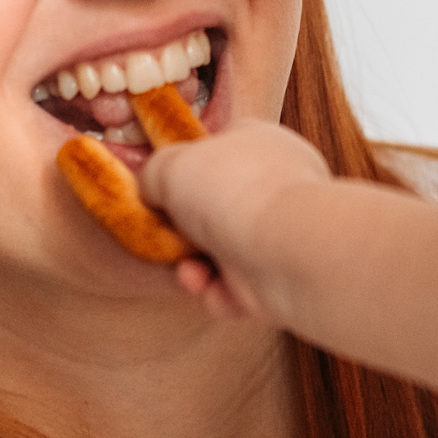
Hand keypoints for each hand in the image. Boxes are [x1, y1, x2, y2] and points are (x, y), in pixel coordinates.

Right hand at [138, 120, 332, 322]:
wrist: (287, 249)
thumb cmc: (234, 191)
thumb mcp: (170, 165)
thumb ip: (153, 173)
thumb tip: (150, 191)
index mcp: (257, 142)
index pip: (215, 151)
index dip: (183, 172)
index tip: (157, 192)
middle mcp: (274, 185)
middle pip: (213, 209)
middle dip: (181, 231)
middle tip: (166, 237)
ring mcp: (279, 232)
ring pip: (220, 255)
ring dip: (193, 268)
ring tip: (190, 271)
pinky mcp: (281, 277)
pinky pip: (235, 289)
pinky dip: (218, 294)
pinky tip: (213, 288)